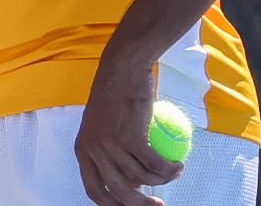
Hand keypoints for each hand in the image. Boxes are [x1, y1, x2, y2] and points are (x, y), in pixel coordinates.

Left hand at [75, 56, 182, 205]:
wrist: (123, 68)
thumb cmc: (116, 92)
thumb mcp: (101, 122)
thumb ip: (109, 149)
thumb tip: (131, 177)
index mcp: (82, 149)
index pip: (94, 190)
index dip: (112, 205)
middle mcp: (92, 149)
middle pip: (118, 191)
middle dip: (140, 204)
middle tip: (160, 203)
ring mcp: (110, 144)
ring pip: (141, 177)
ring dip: (163, 180)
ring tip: (175, 172)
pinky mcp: (130, 137)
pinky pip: (155, 163)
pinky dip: (169, 169)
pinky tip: (178, 166)